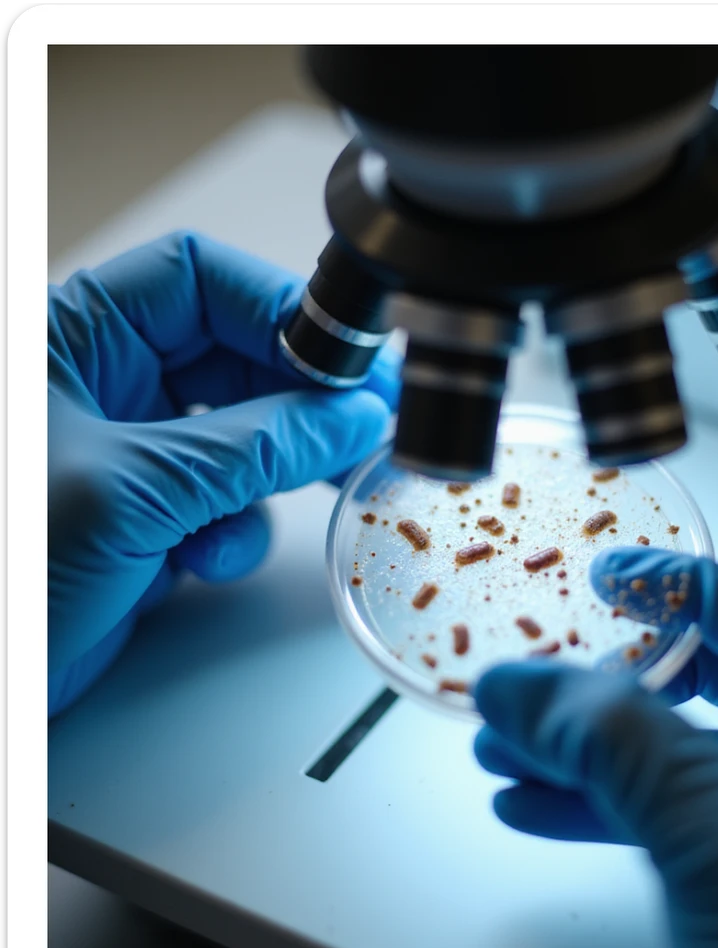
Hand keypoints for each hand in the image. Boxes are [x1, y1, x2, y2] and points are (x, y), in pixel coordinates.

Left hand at [48, 232, 400, 717]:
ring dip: (276, 474)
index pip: (199, 281)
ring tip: (313, 489)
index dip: (279, 310)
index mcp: (74, 339)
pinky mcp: (150, 518)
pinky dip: (236, 534)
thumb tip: (348, 417)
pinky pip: (227, 504)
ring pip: (245, 437)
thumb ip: (255, 448)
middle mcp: (106, 386)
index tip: (346, 362)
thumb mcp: (133, 490)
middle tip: (363, 423)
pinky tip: (207, 560)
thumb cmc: (2, 578)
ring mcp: (132, 455)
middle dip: (301, 399)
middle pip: (236, 358)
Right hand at [473, 547, 717, 947]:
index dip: (686, 591)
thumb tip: (519, 681)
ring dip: (593, 755)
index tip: (608, 576)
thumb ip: (619, 740)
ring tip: (508, 749)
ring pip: (691, 761)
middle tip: (543, 677)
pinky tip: (539, 807)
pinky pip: (682, 825)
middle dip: (617, 690)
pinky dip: (607, 814)